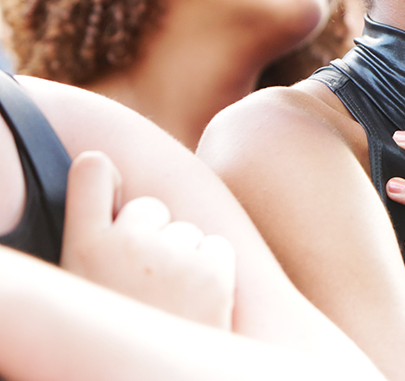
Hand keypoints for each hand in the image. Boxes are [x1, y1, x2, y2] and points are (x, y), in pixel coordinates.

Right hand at [60, 151, 235, 328]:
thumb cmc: (114, 340)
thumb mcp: (84, 294)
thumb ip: (99, 249)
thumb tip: (115, 200)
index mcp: (81, 247)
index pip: (91, 171)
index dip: (101, 174)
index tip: (104, 179)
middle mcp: (126, 242)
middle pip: (148, 207)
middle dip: (148, 234)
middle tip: (136, 284)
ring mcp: (172, 254)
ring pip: (184, 230)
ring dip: (180, 257)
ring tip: (164, 302)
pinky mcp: (214, 269)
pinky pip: (216, 246)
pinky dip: (211, 268)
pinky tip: (194, 303)